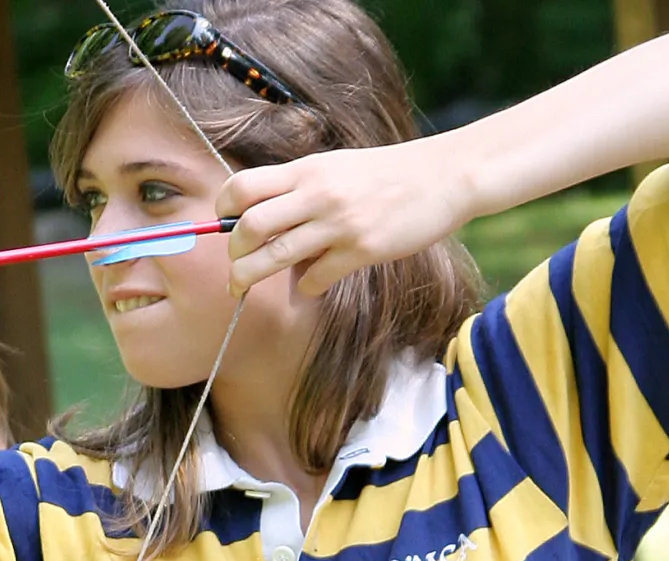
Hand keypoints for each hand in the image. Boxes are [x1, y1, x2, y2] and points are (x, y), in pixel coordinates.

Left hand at [217, 143, 474, 297]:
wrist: (445, 176)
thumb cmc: (388, 173)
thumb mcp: (336, 167)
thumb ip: (300, 187)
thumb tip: (262, 218)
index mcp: (307, 170)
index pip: (243, 186)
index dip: (223, 208)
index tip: (224, 223)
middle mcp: (317, 194)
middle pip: (250, 226)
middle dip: (233, 252)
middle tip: (235, 264)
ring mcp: (340, 224)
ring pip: (276, 256)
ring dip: (251, 276)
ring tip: (242, 285)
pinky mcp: (363, 250)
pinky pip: (317, 277)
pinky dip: (307, 286)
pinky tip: (312, 284)